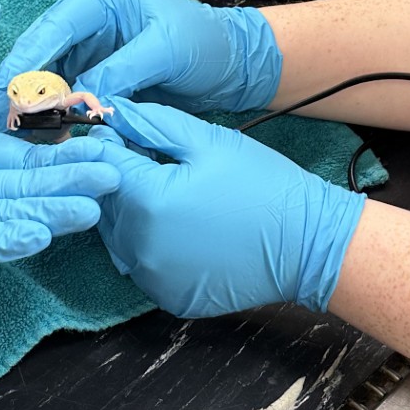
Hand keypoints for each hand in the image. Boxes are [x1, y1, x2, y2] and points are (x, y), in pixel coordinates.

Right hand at [0, 0, 280, 125]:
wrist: (232, 67)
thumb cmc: (205, 43)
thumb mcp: (165, 50)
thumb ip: (122, 70)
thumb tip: (83, 97)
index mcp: (101, 3)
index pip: (53, 27)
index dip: (28, 58)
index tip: (11, 89)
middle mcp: (87, 28)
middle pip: (40, 56)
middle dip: (23, 90)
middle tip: (9, 123)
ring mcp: (89, 58)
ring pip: (48, 85)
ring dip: (37, 112)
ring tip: (26, 140)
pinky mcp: (97, 86)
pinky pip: (68, 105)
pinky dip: (58, 124)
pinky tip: (51, 145)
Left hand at [93, 98, 364, 317]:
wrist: (307, 244)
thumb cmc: (264, 186)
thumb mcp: (209, 141)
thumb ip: (153, 124)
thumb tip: (112, 112)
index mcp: (149, 203)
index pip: (102, 165)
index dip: (105, 143)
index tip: (116, 131)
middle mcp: (141, 248)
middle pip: (104, 204)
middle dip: (117, 179)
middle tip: (146, 160)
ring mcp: (154, 279)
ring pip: (117, 237)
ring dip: (129, 213)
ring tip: (166, 194)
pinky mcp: (168, 297)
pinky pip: (141, 265)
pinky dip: (148, 245)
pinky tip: (178, 229)